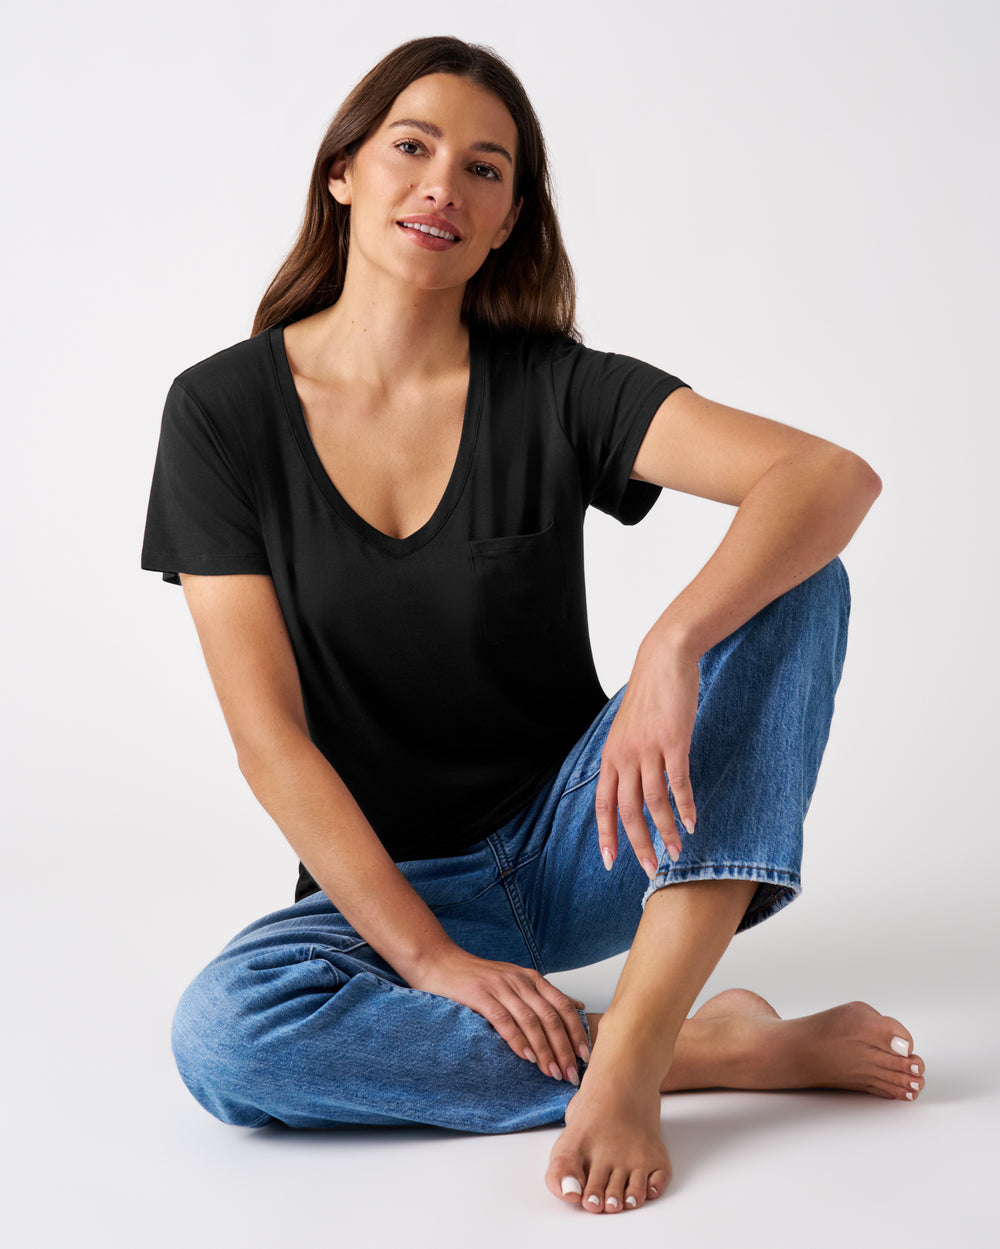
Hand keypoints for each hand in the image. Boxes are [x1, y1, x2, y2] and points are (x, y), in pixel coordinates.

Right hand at [408, 949, 589, 1082]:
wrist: (439, 961)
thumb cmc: (477, 977)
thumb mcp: (515, 980)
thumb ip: (542, 994)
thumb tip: (577, 1006)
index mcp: (531, 978)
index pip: (563, 1006)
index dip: (576, 1032)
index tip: (585, 1056)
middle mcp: (520, 981)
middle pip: (551, 1016)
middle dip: (564, 1048)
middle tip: (571, 1073)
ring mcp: (500, 987)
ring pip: (531, 1020)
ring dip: (545, 1050)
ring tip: (552, 1072)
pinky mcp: (480, 995)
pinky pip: (505, 1020)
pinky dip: (518, 1040)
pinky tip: (526, 1057)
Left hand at [595, 640, 699, 876]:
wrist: (663, 660)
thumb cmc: (648, 696)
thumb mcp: (627, 730)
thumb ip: (627, 758)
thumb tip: (631, 786)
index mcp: (611, 756)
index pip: (602, 804)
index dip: (606, 835)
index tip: (609, 861)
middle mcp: (625, 756)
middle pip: (627, 810)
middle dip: (638, 843)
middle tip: (651, 868)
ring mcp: (648, 749)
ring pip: (654, 802)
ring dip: (666, 831)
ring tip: (677, 851)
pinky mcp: (673, 742)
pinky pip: (678, 783)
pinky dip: (685, 806)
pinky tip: (692, 823)